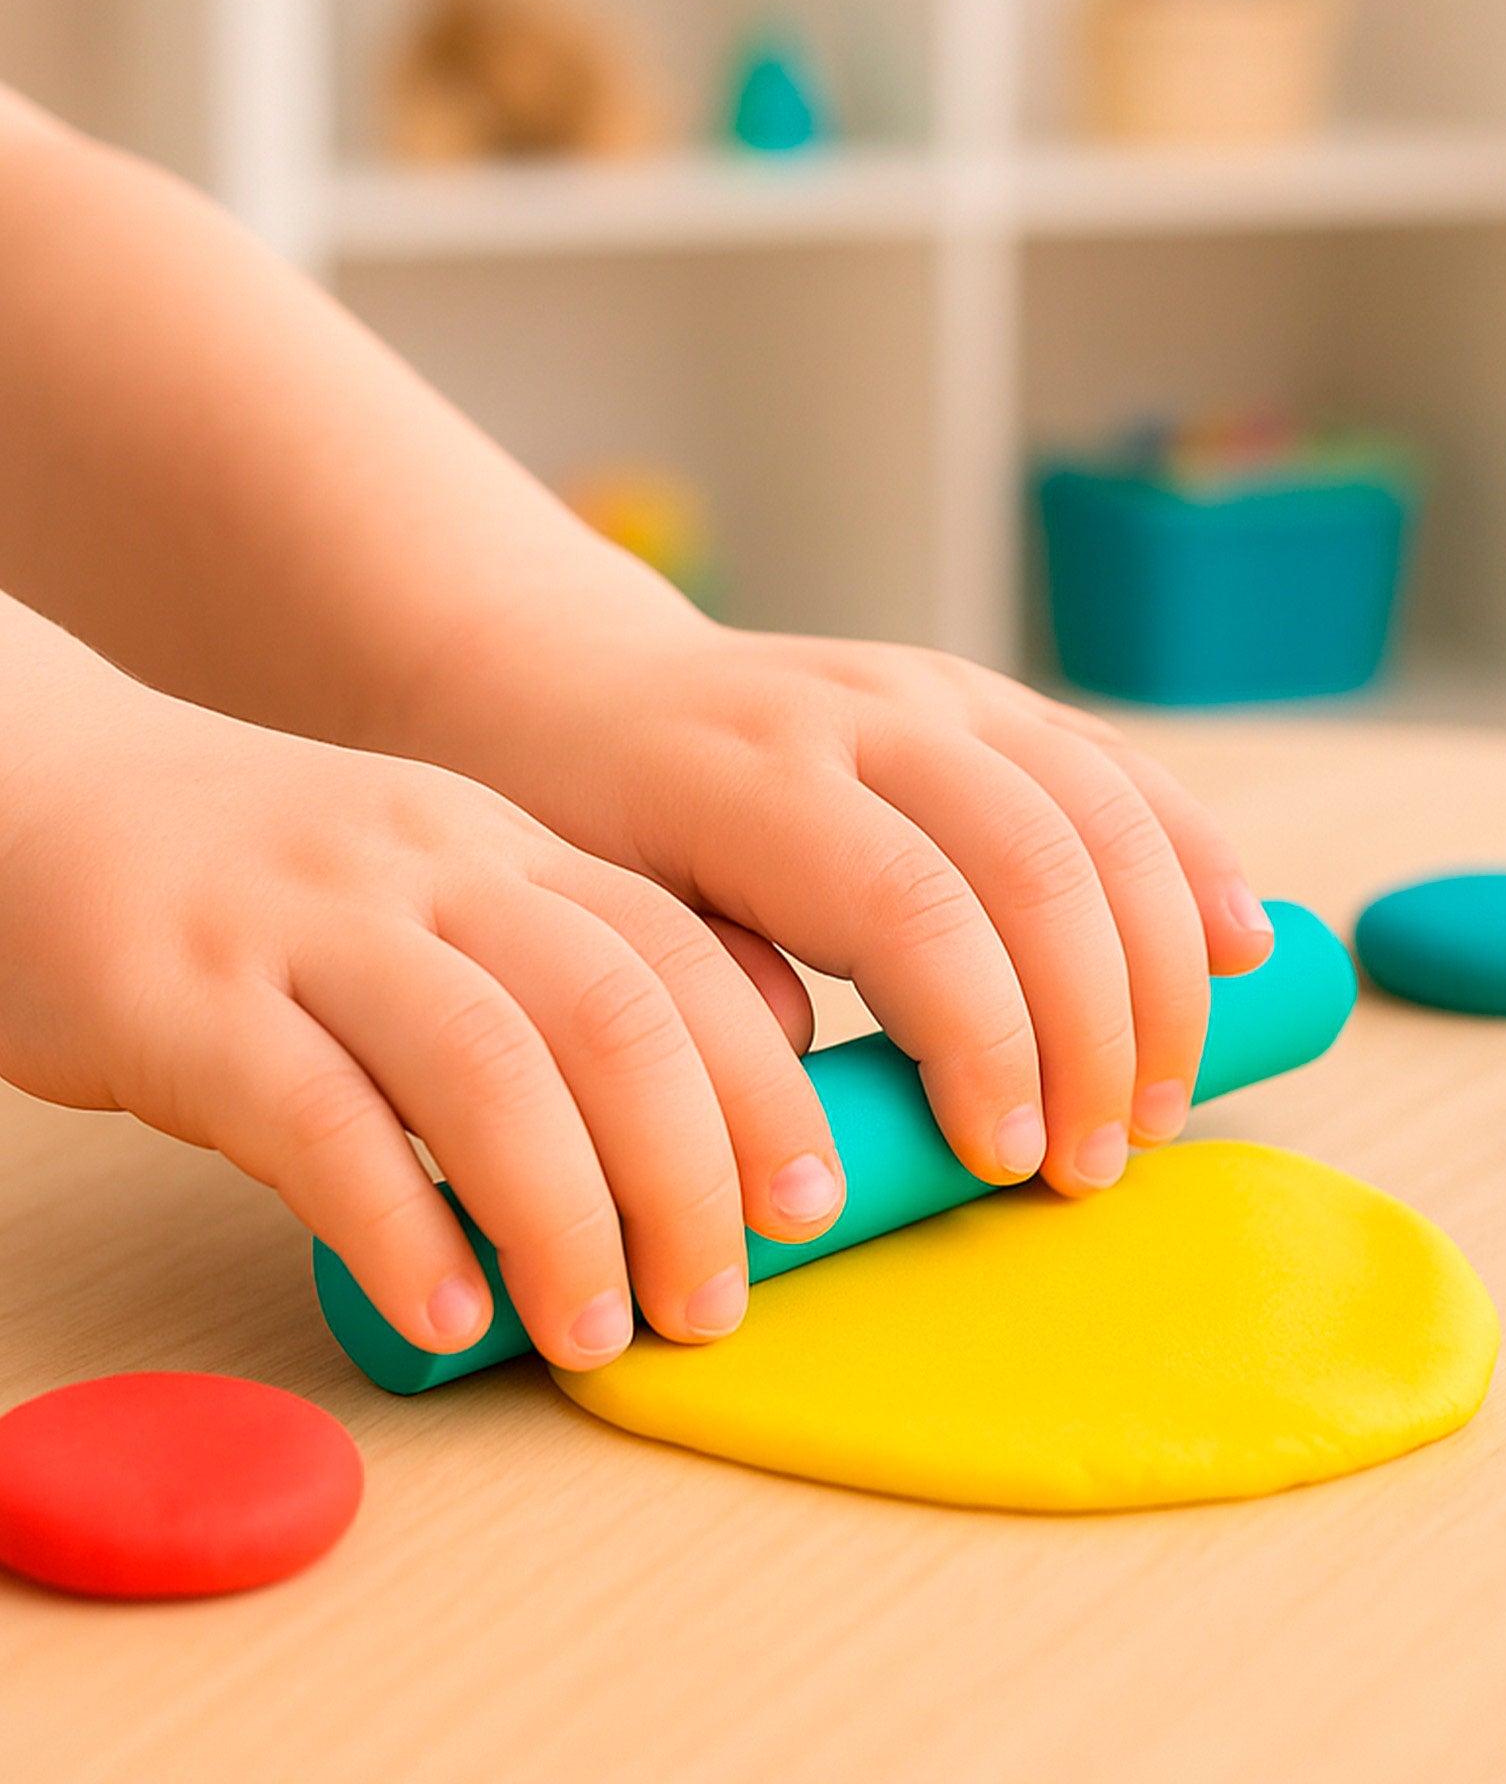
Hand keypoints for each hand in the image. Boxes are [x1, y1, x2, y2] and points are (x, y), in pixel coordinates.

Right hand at [0, 646, 843, 1368]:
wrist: (44, 791)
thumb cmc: (264, 883)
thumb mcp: (431, 892)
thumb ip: (550, 981)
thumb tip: (697, 1128)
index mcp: (509, 849)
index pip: (681, 960)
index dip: (764, 1090)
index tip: (810, 1204)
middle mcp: (432, 871)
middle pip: (617, 1016)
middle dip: (694, 1172)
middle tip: (713, 1300)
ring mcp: (309, 928)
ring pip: (489, 1067)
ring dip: (566, 1218)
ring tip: (595, 1332)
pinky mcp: (186, 1002)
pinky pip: (319, 1122)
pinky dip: (401, 1230)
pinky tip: (445, 1315)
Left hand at [404, 614, 1275, 1196]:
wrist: (585, 688)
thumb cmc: (589, 836)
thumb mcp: (607, 925)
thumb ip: (714, 1005)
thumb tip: (829, 1109)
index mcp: (754, 781)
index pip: (911, 908)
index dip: (986, 1040)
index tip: (1010, 1160)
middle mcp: (864, 715)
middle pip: (1034, 863)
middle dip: (1096, 1026)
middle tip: (1101, 1158)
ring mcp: (937, 692)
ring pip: (1098, 811)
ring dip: (1161, 964)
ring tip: (1163, 1096)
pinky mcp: (985, 695)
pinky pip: (1117, 767)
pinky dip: (1190, 855)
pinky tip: (1236, 941)